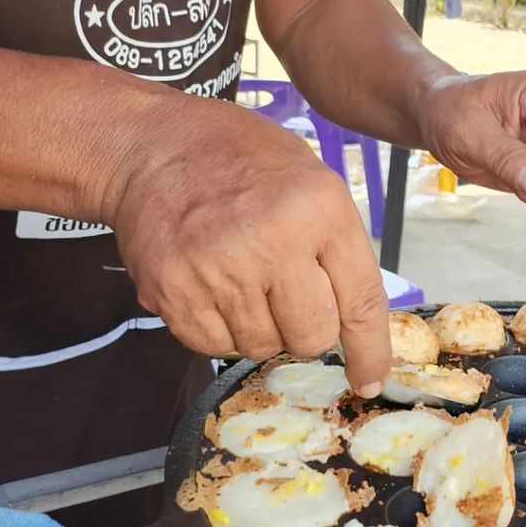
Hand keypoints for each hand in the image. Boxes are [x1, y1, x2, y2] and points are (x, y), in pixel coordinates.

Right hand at [110, 98, 389, 395]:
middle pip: (311, 337)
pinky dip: (220, 329)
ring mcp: (218, 269)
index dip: (370, 351)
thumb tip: (357, 323)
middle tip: (290, 297)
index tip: (370, 379)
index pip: (361, 302)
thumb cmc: (245, 161)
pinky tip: (216, 288)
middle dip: (309, 330)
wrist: (155, 146)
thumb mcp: (315, 182)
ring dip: (262, 327)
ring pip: (262, 347)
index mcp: (320, 210)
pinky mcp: (172, 291)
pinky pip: (213, 345)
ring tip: (246, 279)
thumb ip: (339, 249)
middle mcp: (272, 242)